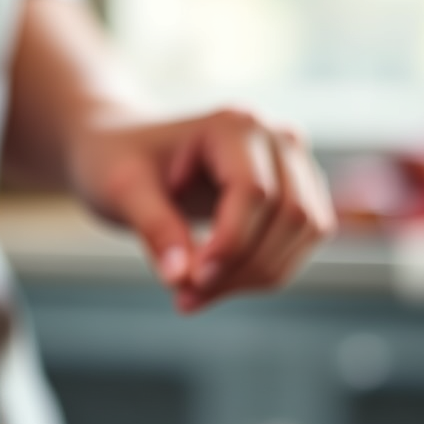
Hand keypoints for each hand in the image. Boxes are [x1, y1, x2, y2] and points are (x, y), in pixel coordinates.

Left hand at [66, 107, 336, 311]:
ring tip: (193, 296)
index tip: (190, 283)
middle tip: (184, 299)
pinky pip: (299, 243)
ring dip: (254, 278)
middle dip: (241, 268)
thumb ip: (155, 230)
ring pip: (305, 231)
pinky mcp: (295, 194)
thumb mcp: (124, 192)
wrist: (125, 151)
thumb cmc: (118, 163)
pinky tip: (216, 286)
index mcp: (234, 125)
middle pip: (289, 215)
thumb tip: (181, 278)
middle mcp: (276, 137)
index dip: (230, 244)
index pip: (255, 192)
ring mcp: (294, 164)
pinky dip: (263, 275)